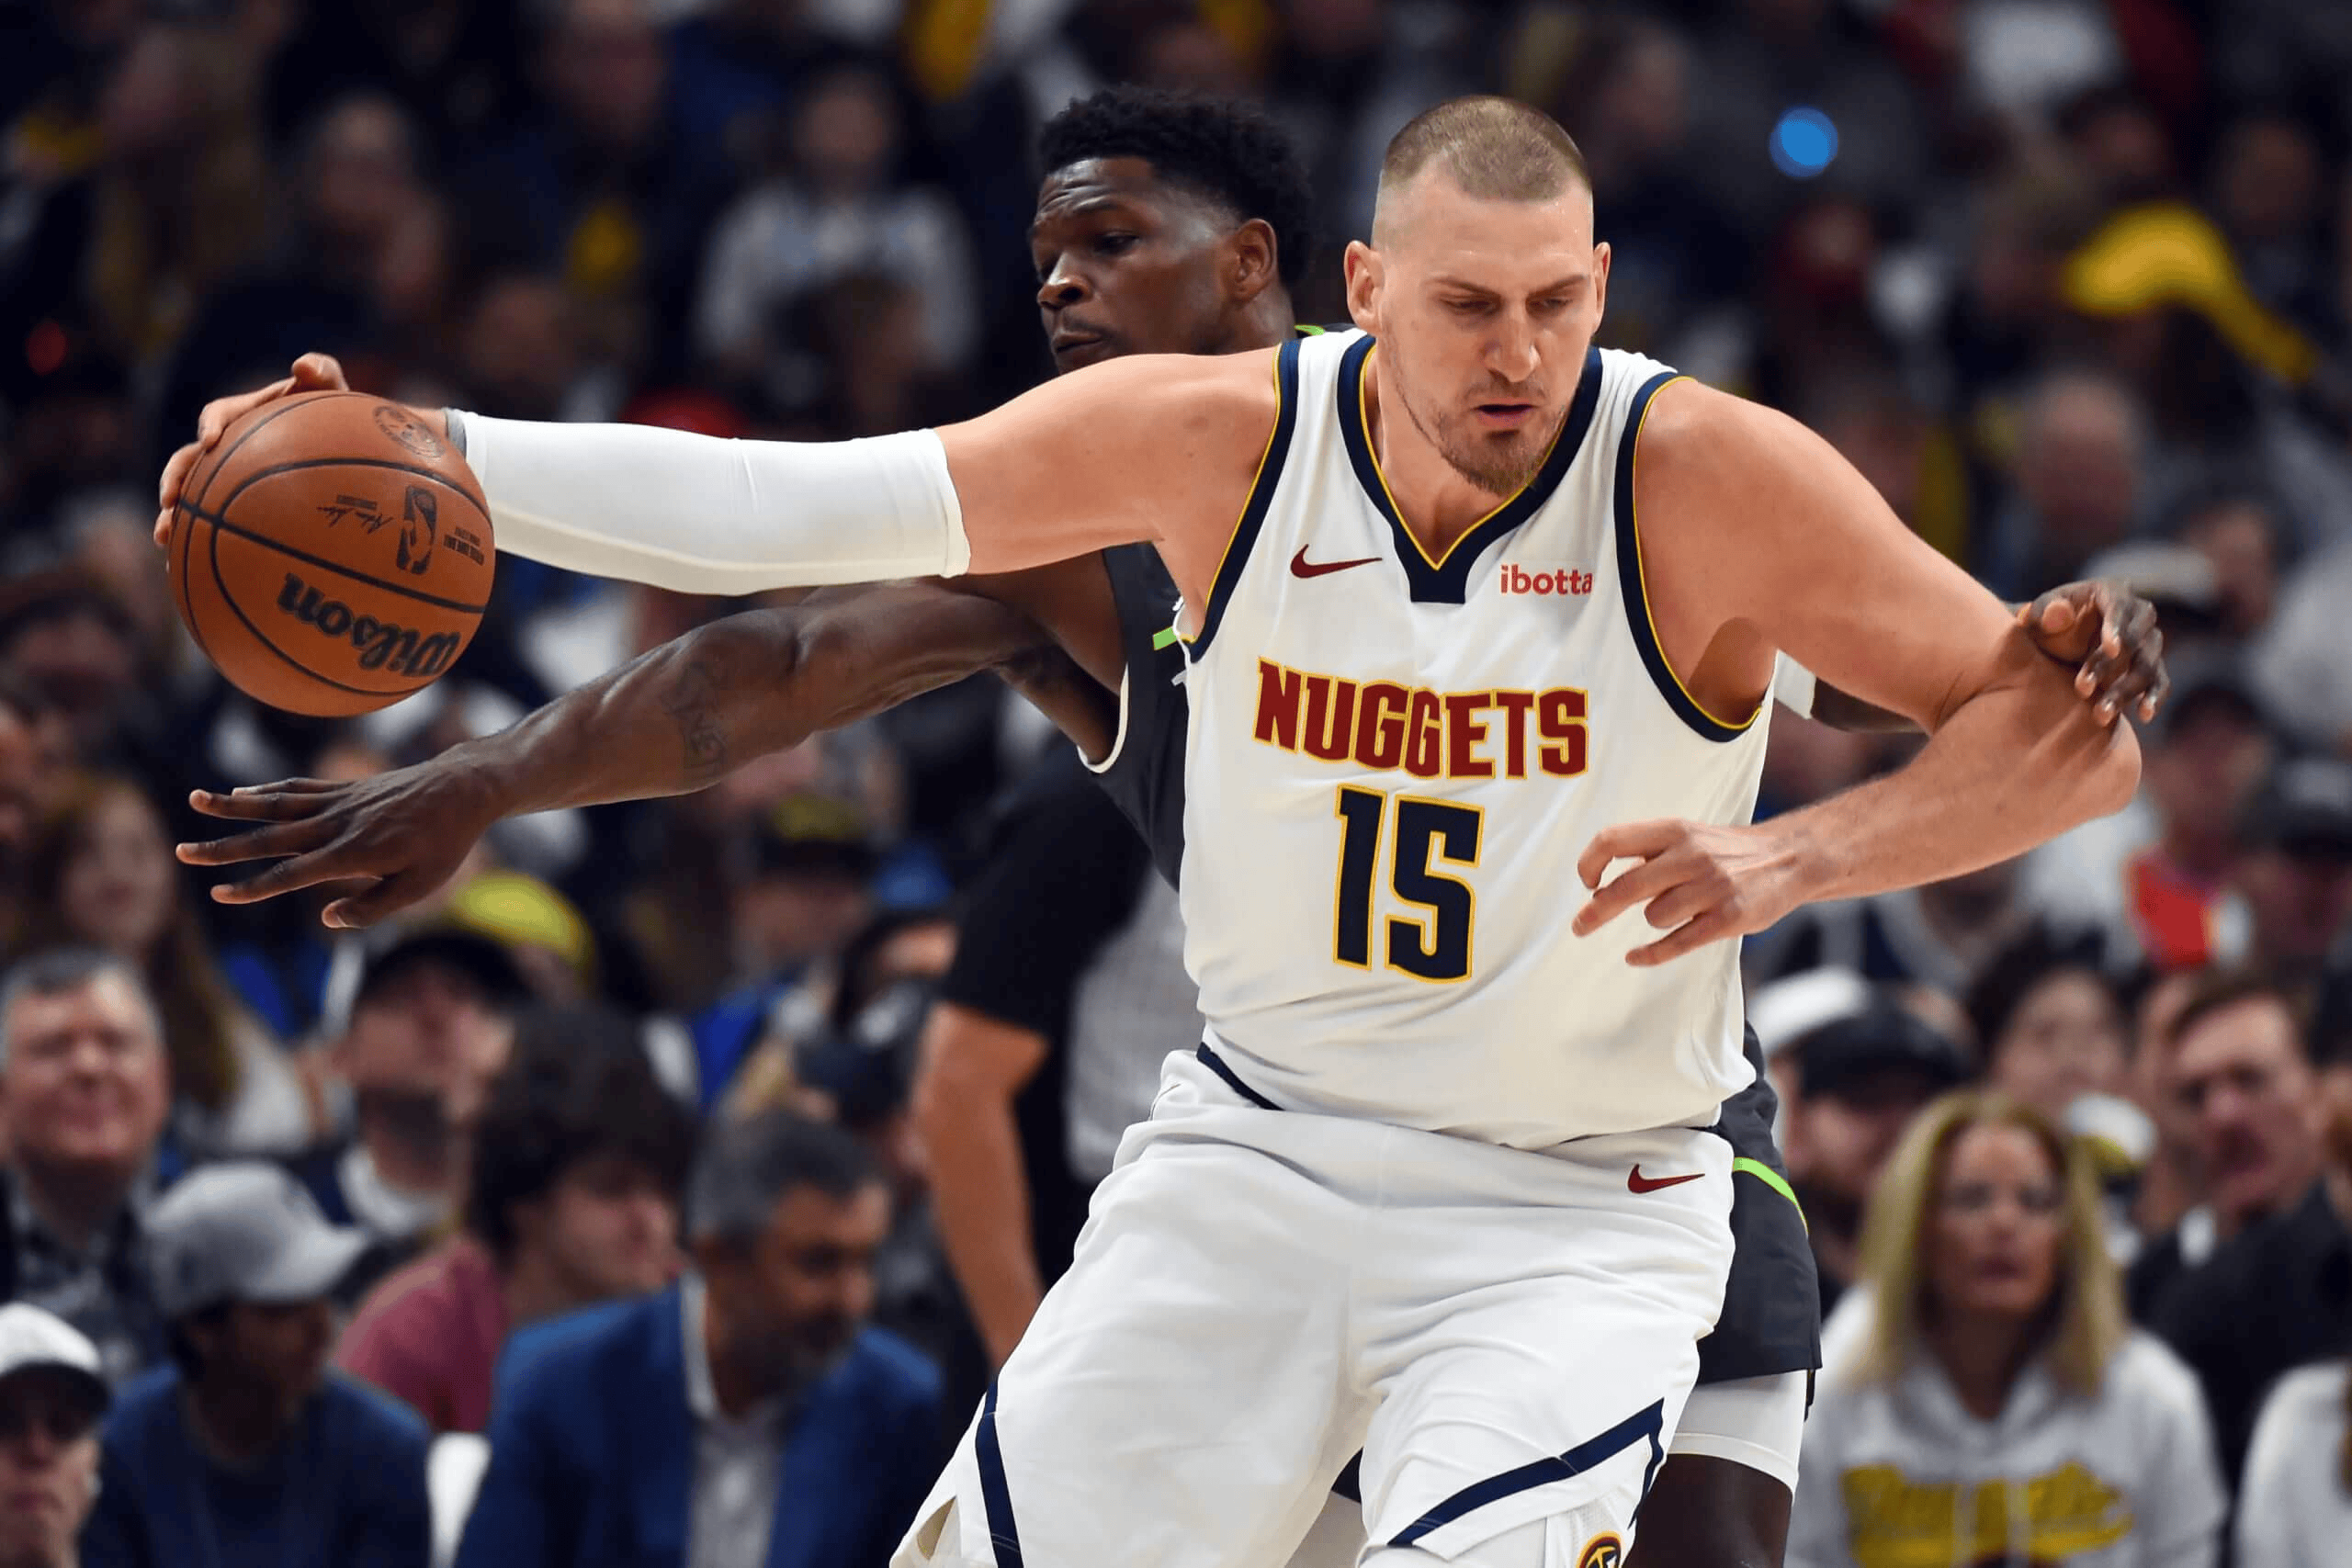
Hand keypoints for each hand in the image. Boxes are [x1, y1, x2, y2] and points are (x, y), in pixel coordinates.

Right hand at [154, 352, 351, 547]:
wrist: (345, 451)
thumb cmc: (335, 416)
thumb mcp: (332, 391)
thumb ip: (323, 372)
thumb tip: (304, 364)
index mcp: (242, 416)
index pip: (217, 414)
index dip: (210, 425)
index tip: (211, 441)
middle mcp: (227, 448)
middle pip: (188, 461)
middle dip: (173, 479)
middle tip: (169, 501)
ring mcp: (228, 478)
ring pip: (191, 498)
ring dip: (173, 517)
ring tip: (163, 540)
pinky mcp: (236, 506)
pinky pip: (214, 525)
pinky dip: (199, 545)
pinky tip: (191, 571)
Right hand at [175, 754, 502, 928]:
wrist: (463, 790)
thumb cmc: (444, 844)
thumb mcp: (421, 887)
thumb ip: (373, 908)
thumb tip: (326, 918)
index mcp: (353, 854)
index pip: (293, 873)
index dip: (254, 886)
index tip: (219, 894)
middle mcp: (338, 824)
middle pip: (270, 837)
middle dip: (223, 846)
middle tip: (181, 852)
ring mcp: (339, 802)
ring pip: (276, 804)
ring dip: (233, 805)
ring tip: (193, 801)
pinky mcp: (344, 788)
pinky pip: (297, 789)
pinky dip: (266, 790)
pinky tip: (240, 791)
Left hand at [1572, 819, 1806, 966]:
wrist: (1789, 858)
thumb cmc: (1727, 851)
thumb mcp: (1687, 836)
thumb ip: (1647, 854)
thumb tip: (1600, 887)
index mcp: (1674, 830)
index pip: (1613, 840)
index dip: (1590, 862)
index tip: (1588, 882)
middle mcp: (1691, 856)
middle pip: (1626, 887)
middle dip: (1596, 912)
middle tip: (1579, 927)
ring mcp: (1711, 888)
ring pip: (1654, 916)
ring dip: (1654, 920)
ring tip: (1678, 911)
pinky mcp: (1727, 919)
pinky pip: (1676, 943)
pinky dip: (1649, 954)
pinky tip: (1634, 956)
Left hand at [2017, 581, 2168, 725]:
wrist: (2049, 646)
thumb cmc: (2041, 626)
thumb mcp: (2033, 618)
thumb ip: (2040, 613)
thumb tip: (2058, 612)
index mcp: (2109, 592)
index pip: (2120, 606)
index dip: (2117, 627)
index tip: (2111, 650)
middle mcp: (2136, 613)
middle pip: (2138, 638)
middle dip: (2112, 665)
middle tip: (2082, 690)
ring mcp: (2147, 640)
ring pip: (2148, 664)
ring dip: (2126, 690)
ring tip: (2100, 714)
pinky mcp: (2149, 665)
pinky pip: (2160, 681)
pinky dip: (2154, 698)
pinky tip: (2144, 716)